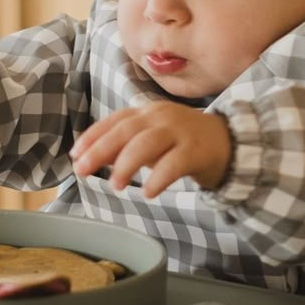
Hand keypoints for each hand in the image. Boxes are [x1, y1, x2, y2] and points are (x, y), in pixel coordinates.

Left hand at [70, 104, 231, 198]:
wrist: (228, 142)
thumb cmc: (182, 142)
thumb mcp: (152, 138)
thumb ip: (126, 145)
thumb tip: (92, 158)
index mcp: (147, 112)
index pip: (115, 121)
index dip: (93, 137)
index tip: (75, 155)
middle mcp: (161, 117)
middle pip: (126, 130)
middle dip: (101, 149)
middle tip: (83, 170)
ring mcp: (180, 131)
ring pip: (148, 142)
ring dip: (127, 163)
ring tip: (114, 184)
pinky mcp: (197, 150)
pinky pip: (175, 162)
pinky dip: (159, 177)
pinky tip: (147, 192)